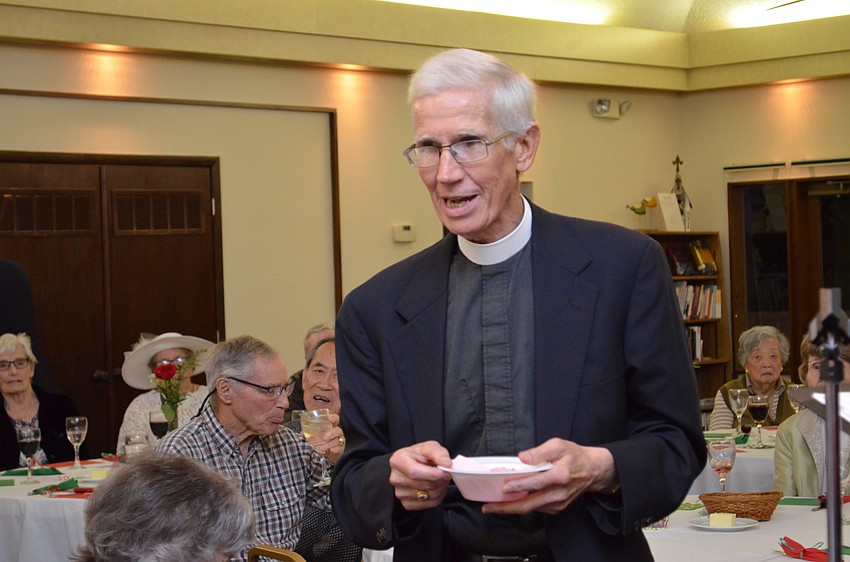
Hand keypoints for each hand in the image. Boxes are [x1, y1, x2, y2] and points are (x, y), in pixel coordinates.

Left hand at [304, 413, 345, 463]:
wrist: (326, 456)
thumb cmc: (320, 443)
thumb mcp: (313, 438)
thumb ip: (308, 435)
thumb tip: (302, 433)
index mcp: (330, 427)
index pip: (335, 420)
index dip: (334, 418)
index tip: (329, 418)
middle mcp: (336, 433)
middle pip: (338, 430)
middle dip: (331, 433)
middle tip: (324, 438)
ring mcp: (340, 440)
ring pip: (337, 440)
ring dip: (329, 444)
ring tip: (320, 448)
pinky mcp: (341, 448)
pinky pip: (340, 448)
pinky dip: (335, 449)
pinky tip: (330, 450)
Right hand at [388, 440, 452, 510]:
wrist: (414, 465)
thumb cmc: (420, 456)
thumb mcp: (430, 447)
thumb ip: (439, 453)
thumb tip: (447, 465)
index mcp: (398, 461)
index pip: (414, 472)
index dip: (433, 474)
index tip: (445, 471)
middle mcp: (395, 478)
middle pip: (424, 485)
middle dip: (440, 480)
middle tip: (444, 473)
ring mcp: (400, 493)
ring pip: (430, 495)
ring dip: (441, 488)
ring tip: (439, 479)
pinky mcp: (407, 504)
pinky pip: (430, 504)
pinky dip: (438, 496)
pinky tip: (434, 487)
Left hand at [481, 438, 616, 515]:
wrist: (593, 470)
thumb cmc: (574, 456)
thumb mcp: (558, 445)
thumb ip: (539, 452)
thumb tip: (522, 458)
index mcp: (560, 475)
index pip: (536, 483)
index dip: (519, 486)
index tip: (504, 488)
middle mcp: (559, 493)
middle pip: (530, 504)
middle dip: (506, 508)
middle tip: (488, 508)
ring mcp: (558, 503)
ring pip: (531, 509)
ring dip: (511, 509)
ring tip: (493, 507)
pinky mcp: (557, 508)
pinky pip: (537, 509)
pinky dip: (522, 507)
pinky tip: (510, 503)